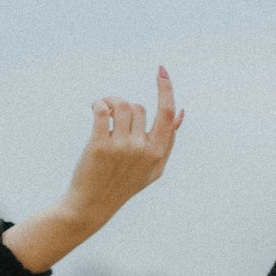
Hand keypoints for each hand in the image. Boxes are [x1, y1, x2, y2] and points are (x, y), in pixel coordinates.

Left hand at [61, 67, 184, 226]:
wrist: (92, 205)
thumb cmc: (124, 184)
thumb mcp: (152, 168)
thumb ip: (168, 141)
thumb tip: (182, 112)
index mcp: (157, 154)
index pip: (167, 114)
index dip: (166, 89)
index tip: (161, 70)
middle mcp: (142, 150)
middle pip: (139, 107)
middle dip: (127, 109)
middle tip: (115, 120)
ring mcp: (121, 148)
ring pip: (121, 106)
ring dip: (111, 102)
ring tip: (104, 112)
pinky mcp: (99, 145)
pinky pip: (102, 109)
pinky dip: (98, 104)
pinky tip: (96, 108)